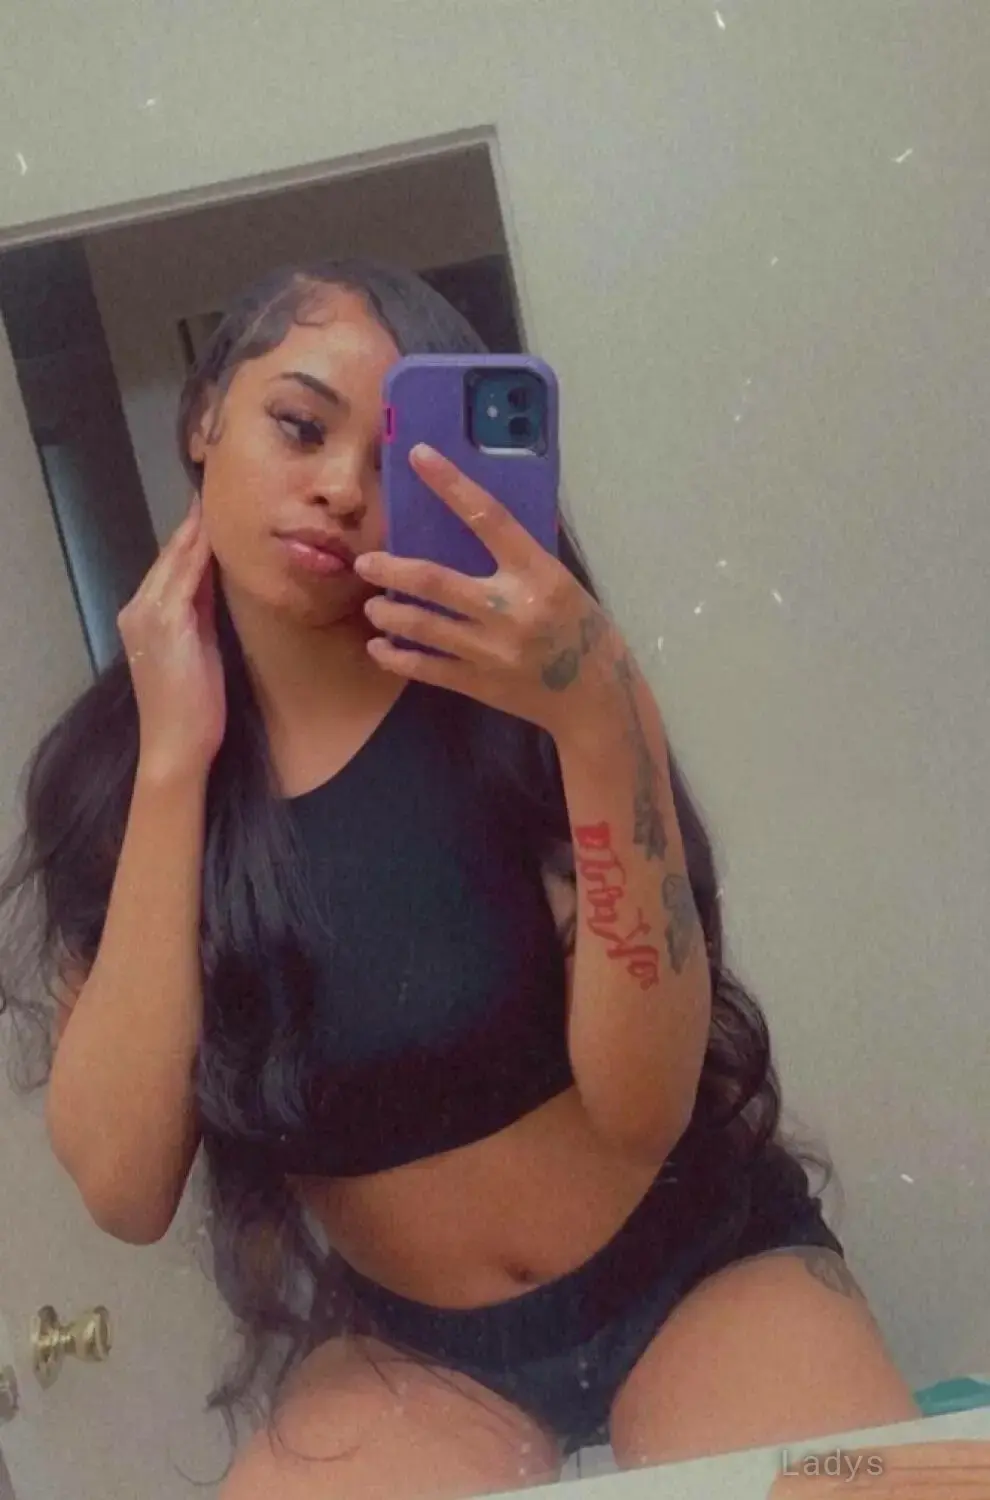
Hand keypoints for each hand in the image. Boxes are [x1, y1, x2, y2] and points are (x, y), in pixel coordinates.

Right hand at [118, 500, 225, 781]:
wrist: (176, 745)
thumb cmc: (192, 709)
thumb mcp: (198, 652)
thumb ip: (203, 616)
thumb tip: (217, 586)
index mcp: (144, 617)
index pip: (169, 566)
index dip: (189, 538)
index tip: (209, 512)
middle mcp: (139, 609)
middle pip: (170, 556)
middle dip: (192, 526)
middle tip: (214, 494)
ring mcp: (148, 614)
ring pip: (177, 560)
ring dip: (196, 531)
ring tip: (216, 503)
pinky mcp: (165, 622)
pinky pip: (187, 577)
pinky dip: (200, 553)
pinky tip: (216, 534)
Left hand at [354, 444, 620, 737]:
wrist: (596, 697)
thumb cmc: (580, 630)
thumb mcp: (561, 583)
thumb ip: (520, 560)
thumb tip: (474, 524)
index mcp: (537, 573)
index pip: (488, 517)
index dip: (451, 484)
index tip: (419, 455)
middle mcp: (511, 609)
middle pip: (434, 581)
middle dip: (391, 570)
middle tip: (365, 562)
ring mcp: (492, 650)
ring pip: (422, 626)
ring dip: (388, 613)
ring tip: (371, 606)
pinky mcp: (480, 684)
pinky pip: (426, 668)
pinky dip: (396, 656)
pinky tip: (379, 647)